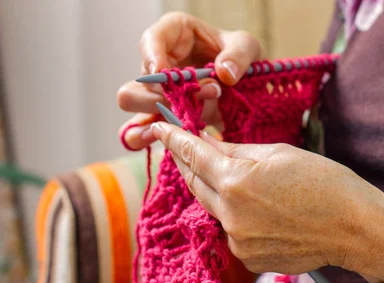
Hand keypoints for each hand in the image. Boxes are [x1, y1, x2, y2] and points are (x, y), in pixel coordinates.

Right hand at [117, 12, 264, 149]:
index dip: (152, 57)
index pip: (151, 41)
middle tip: (199, 98)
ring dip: (160, 115)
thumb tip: (224, 73)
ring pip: (132, 102)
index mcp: (173, 34)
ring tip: (187, 121)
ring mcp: (156, 91)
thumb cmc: (239, 57)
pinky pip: (138, 129)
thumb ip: (239, 55)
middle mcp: (158, 63)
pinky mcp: (161, 115)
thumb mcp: (247, 47)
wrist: (244, 85)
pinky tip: (166, 143)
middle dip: (166, 95)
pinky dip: (146, 137)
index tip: (164, 73)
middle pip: (138, 80)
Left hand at [150, 121, 383, 282]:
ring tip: (249, 183)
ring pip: (214, 209)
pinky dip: (237, 217)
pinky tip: (265, 211)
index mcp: (237, 181)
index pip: (192, 156)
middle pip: (196, 184)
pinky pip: (232, 231)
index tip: (159, 128)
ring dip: (219, 192)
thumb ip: (237, 151)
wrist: (356, 229)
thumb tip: (209, 145)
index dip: (174, 139)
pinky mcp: (248, 259)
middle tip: (193, 150)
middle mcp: (230, 215)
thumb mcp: (281, 154)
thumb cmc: (327, 183)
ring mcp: (238, 241)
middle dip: (191, 165)